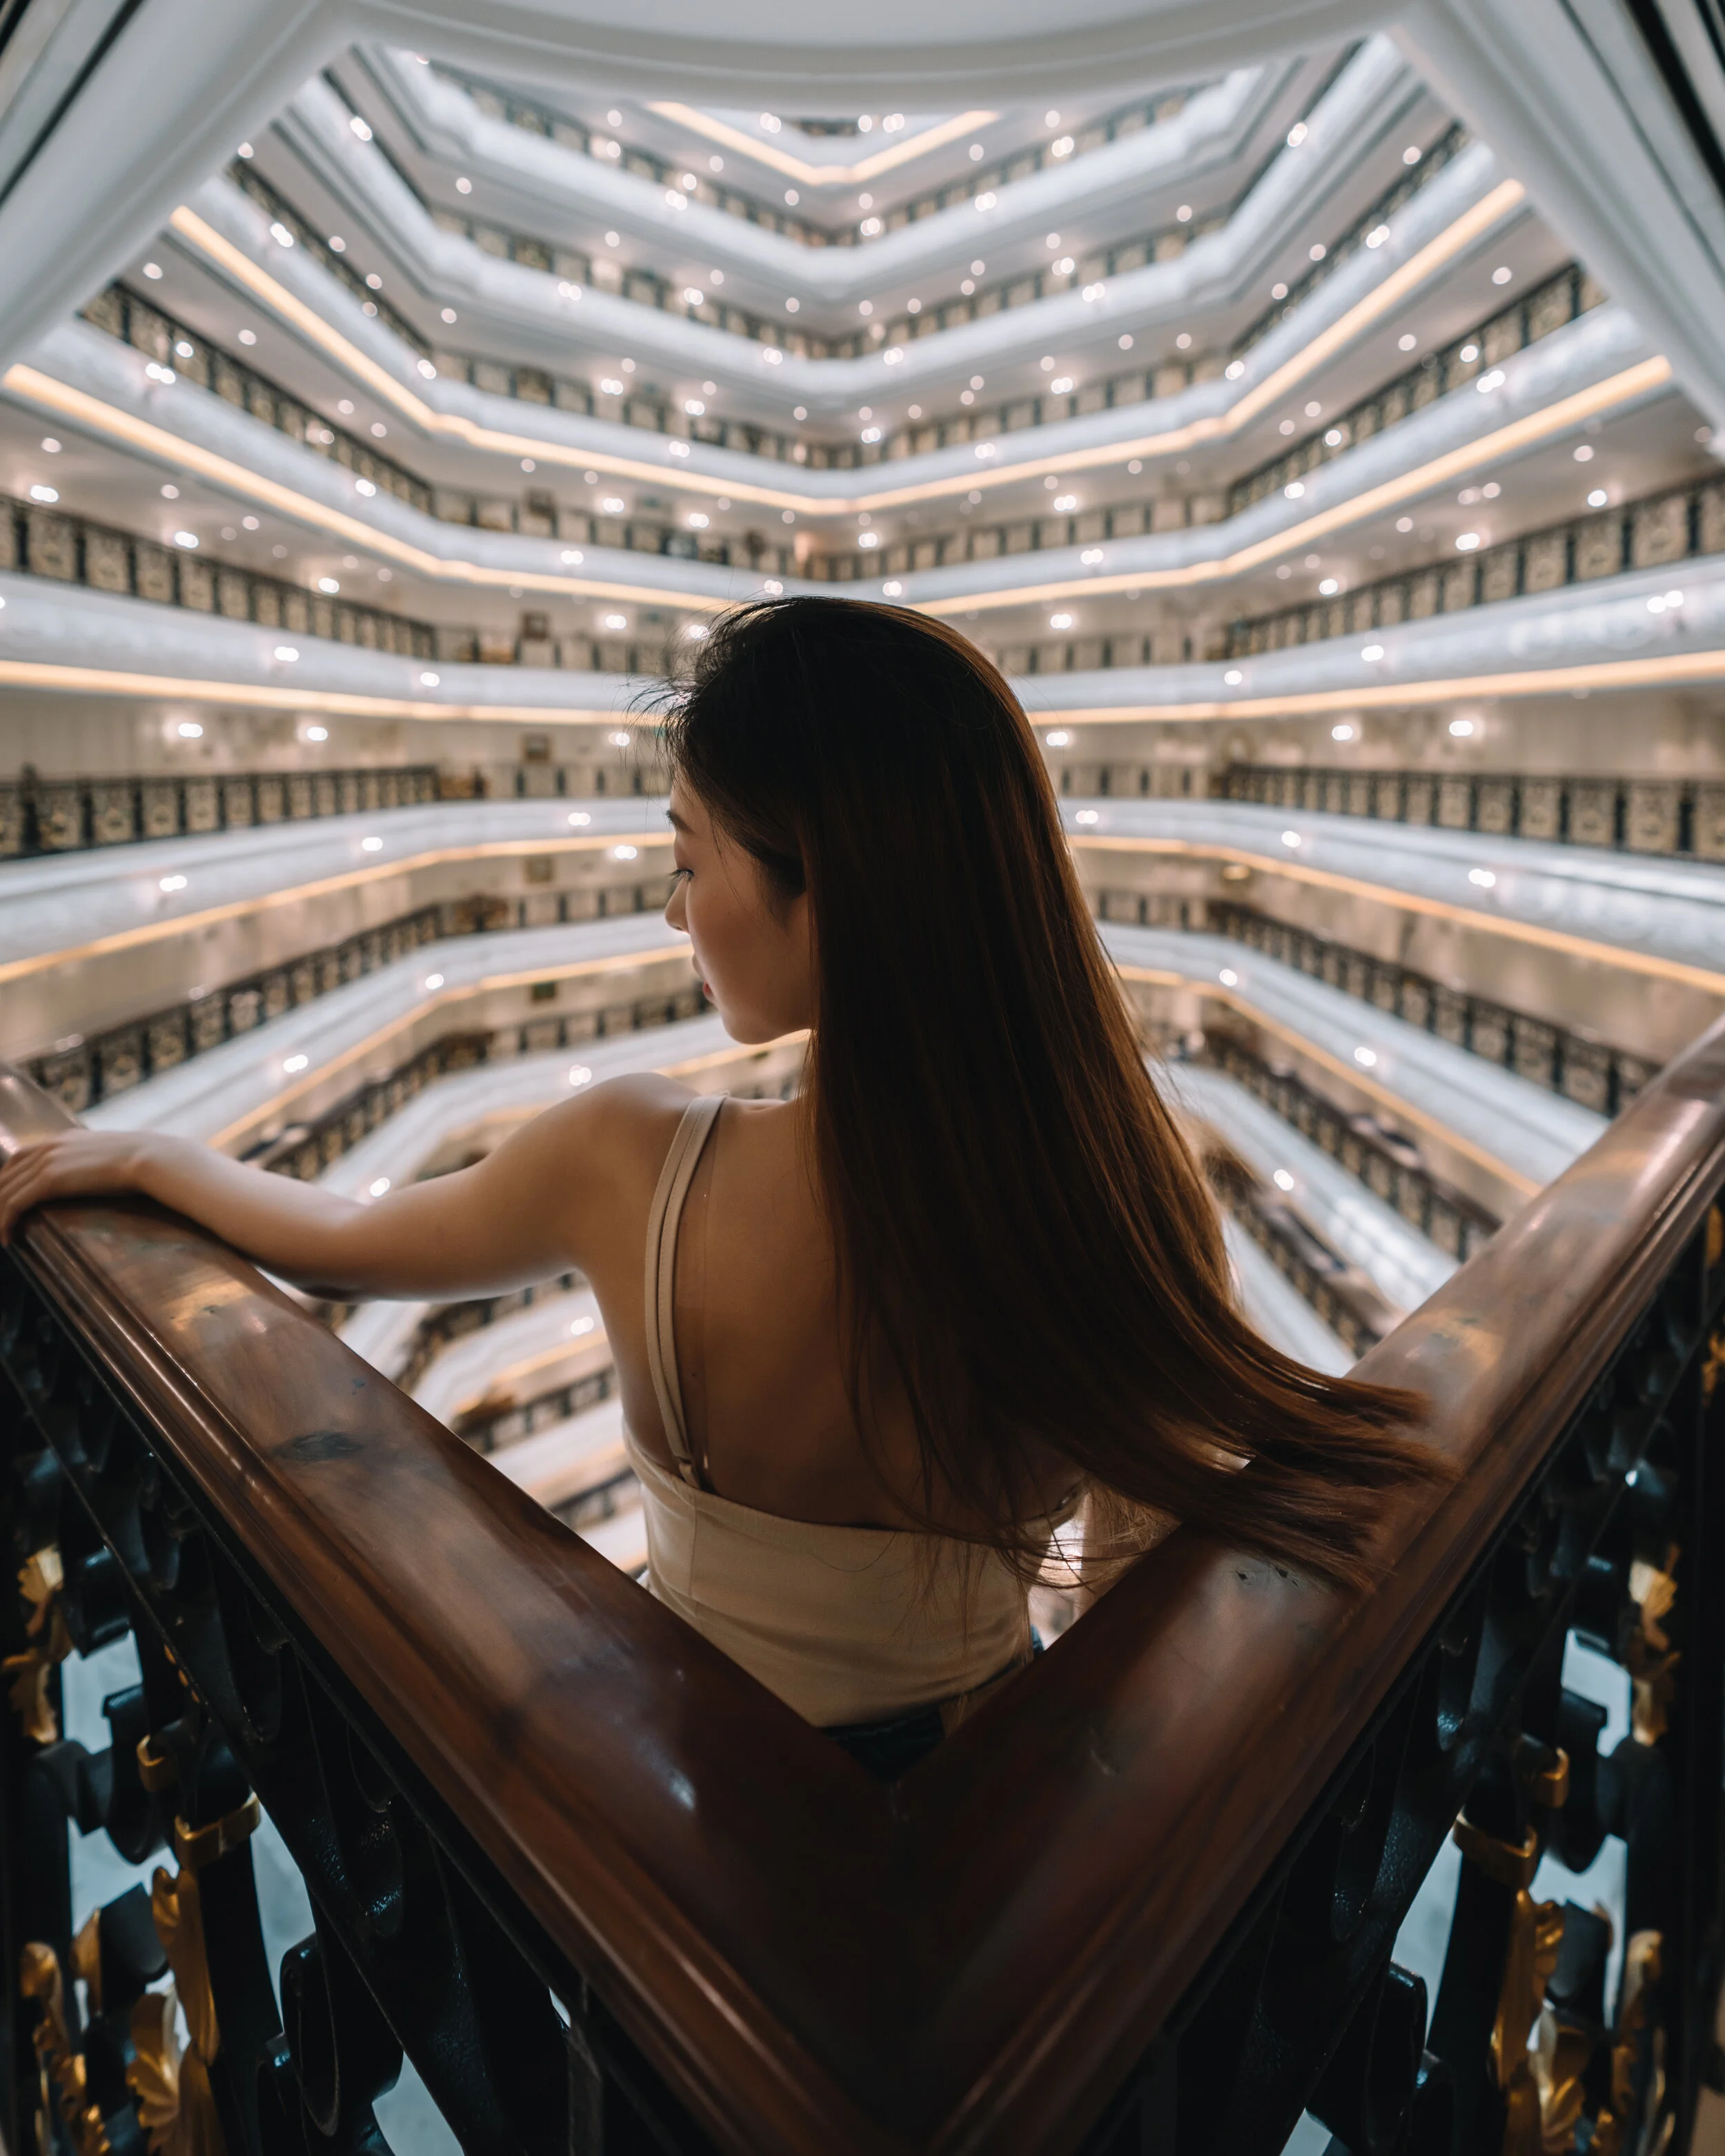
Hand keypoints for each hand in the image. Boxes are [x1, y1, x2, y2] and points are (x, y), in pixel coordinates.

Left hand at [0, 1129, 151, 1245]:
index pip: (19, 1158)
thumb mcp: (111, 1156)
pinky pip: (13, 1203)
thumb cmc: (142, 1162)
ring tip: (2, 1236)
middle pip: (6, 1175)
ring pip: (5, 1191)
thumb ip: (95, 1162)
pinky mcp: (49, 1179)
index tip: (6, 1202)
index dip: (7, 1181)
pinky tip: (8, 1237)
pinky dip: (4, 1221)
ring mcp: (47, 1161)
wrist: (150, 1158)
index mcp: (62, 1139)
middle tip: (1, 1223)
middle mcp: (49, 1146)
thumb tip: (102, 1177)